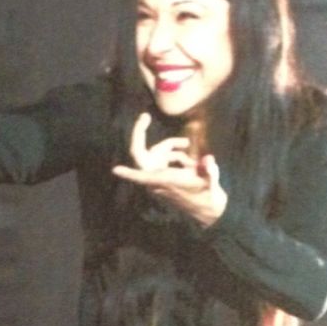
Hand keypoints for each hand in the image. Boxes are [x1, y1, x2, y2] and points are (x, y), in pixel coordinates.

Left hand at [112, 113, 227, 226]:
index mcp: (164, 181)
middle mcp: (156, 179)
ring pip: (156, 153)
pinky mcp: (162, 177)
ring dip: (172, 150)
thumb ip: (209, 170)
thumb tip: (209, 160)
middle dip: (141, 134)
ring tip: (190, 154)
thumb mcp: (211, 181)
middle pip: (141, 153)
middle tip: (145, 116)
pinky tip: (190, 163)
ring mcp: (158, 177)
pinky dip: (175, 156)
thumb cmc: (207, 195)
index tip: (116, 170)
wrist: (207, 209)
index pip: (141, 177)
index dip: (129, 173)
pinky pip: (162, 159)